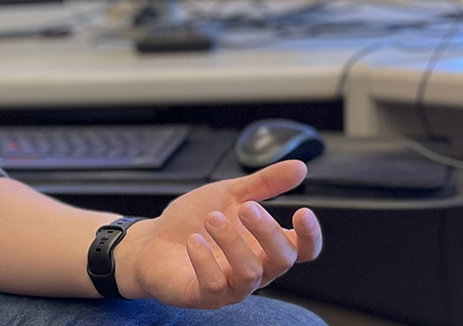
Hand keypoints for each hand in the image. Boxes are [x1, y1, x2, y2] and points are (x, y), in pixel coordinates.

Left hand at [113, 160, 321, 307]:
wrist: (152, 242)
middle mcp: (254, 269)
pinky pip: (214, 286)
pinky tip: (194, 241)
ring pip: (249, 274)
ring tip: (212, 218)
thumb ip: (264, 183)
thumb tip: (300, 167)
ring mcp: (230, 286)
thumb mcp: (229, 194)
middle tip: (246, 208)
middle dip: (268, 232)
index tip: (302, 211)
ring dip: (233, 242)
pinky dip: (205, 261)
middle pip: (282, 260)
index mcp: (265, 245)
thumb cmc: (195, 221)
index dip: (310, 236)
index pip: (302, 250)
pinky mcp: (204, 296)